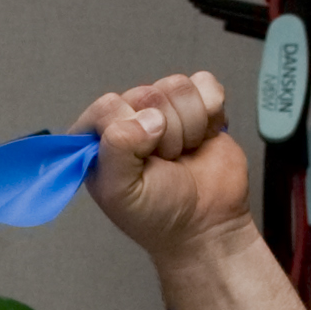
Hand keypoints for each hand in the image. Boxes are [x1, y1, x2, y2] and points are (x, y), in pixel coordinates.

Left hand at [75, 70, 252, 262]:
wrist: (207, 225)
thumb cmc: (158, 215)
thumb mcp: (121, 192)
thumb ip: (117, 150)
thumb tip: (148, 119)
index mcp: (99, 138)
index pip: (108, 105)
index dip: (129, 130)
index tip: (141, 159)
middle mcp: (130, 118)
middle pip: (146, 93)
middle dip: (164, 133)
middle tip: (166, 162)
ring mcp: (165, 110)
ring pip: (177, 87)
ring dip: (188, 126)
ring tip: (183, 153)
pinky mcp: (199, 106)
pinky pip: (205, 83)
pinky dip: (211, 112)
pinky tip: (204, 137)